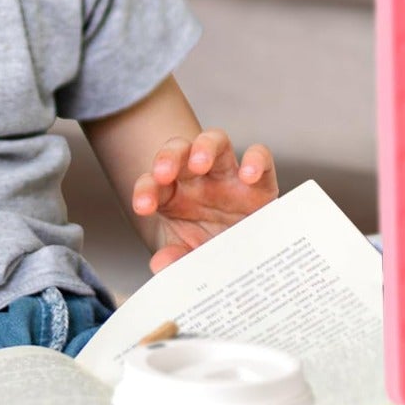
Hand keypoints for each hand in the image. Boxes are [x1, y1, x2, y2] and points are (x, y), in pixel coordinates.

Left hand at [131, 129, 277, 273]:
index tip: (144, 207)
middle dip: (168, 157)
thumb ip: (174, 260)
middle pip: (179, 150)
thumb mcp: (189, 258)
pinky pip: (260, 156)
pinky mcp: (260, 182)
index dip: (146, 190)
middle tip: (164, 174)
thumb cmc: (210, 252)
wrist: (245, 263)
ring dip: (205, 147)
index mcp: (173, 195)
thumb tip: (161, 264)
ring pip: (215, 141)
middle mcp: (199, 179)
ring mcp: (229, 176)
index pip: (153, 182)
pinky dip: (255, 160)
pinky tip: (248, 175)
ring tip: (200, 164)